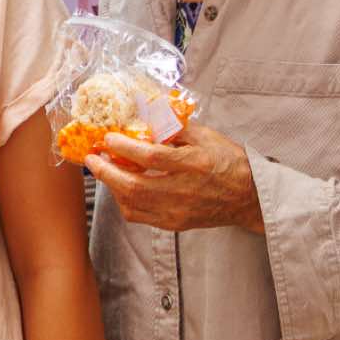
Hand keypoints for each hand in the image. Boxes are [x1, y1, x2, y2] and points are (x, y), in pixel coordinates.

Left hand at [85, 122, 264, 233]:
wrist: (248, 197)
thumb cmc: (229, 162)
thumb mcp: (206, 136)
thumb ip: (175, 127)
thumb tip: (144, 115)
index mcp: (195, 165)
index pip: (152, 158)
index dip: (125, 147)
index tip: (108, 137)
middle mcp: (184, 191)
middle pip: (134, 186)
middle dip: (106, 171)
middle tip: (91, 157)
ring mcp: (178, 211)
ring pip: (132, 204)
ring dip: (111, 185)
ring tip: (103, 168)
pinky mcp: (174, 224)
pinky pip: (139, 216)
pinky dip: (123, 201)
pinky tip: (120, 186)